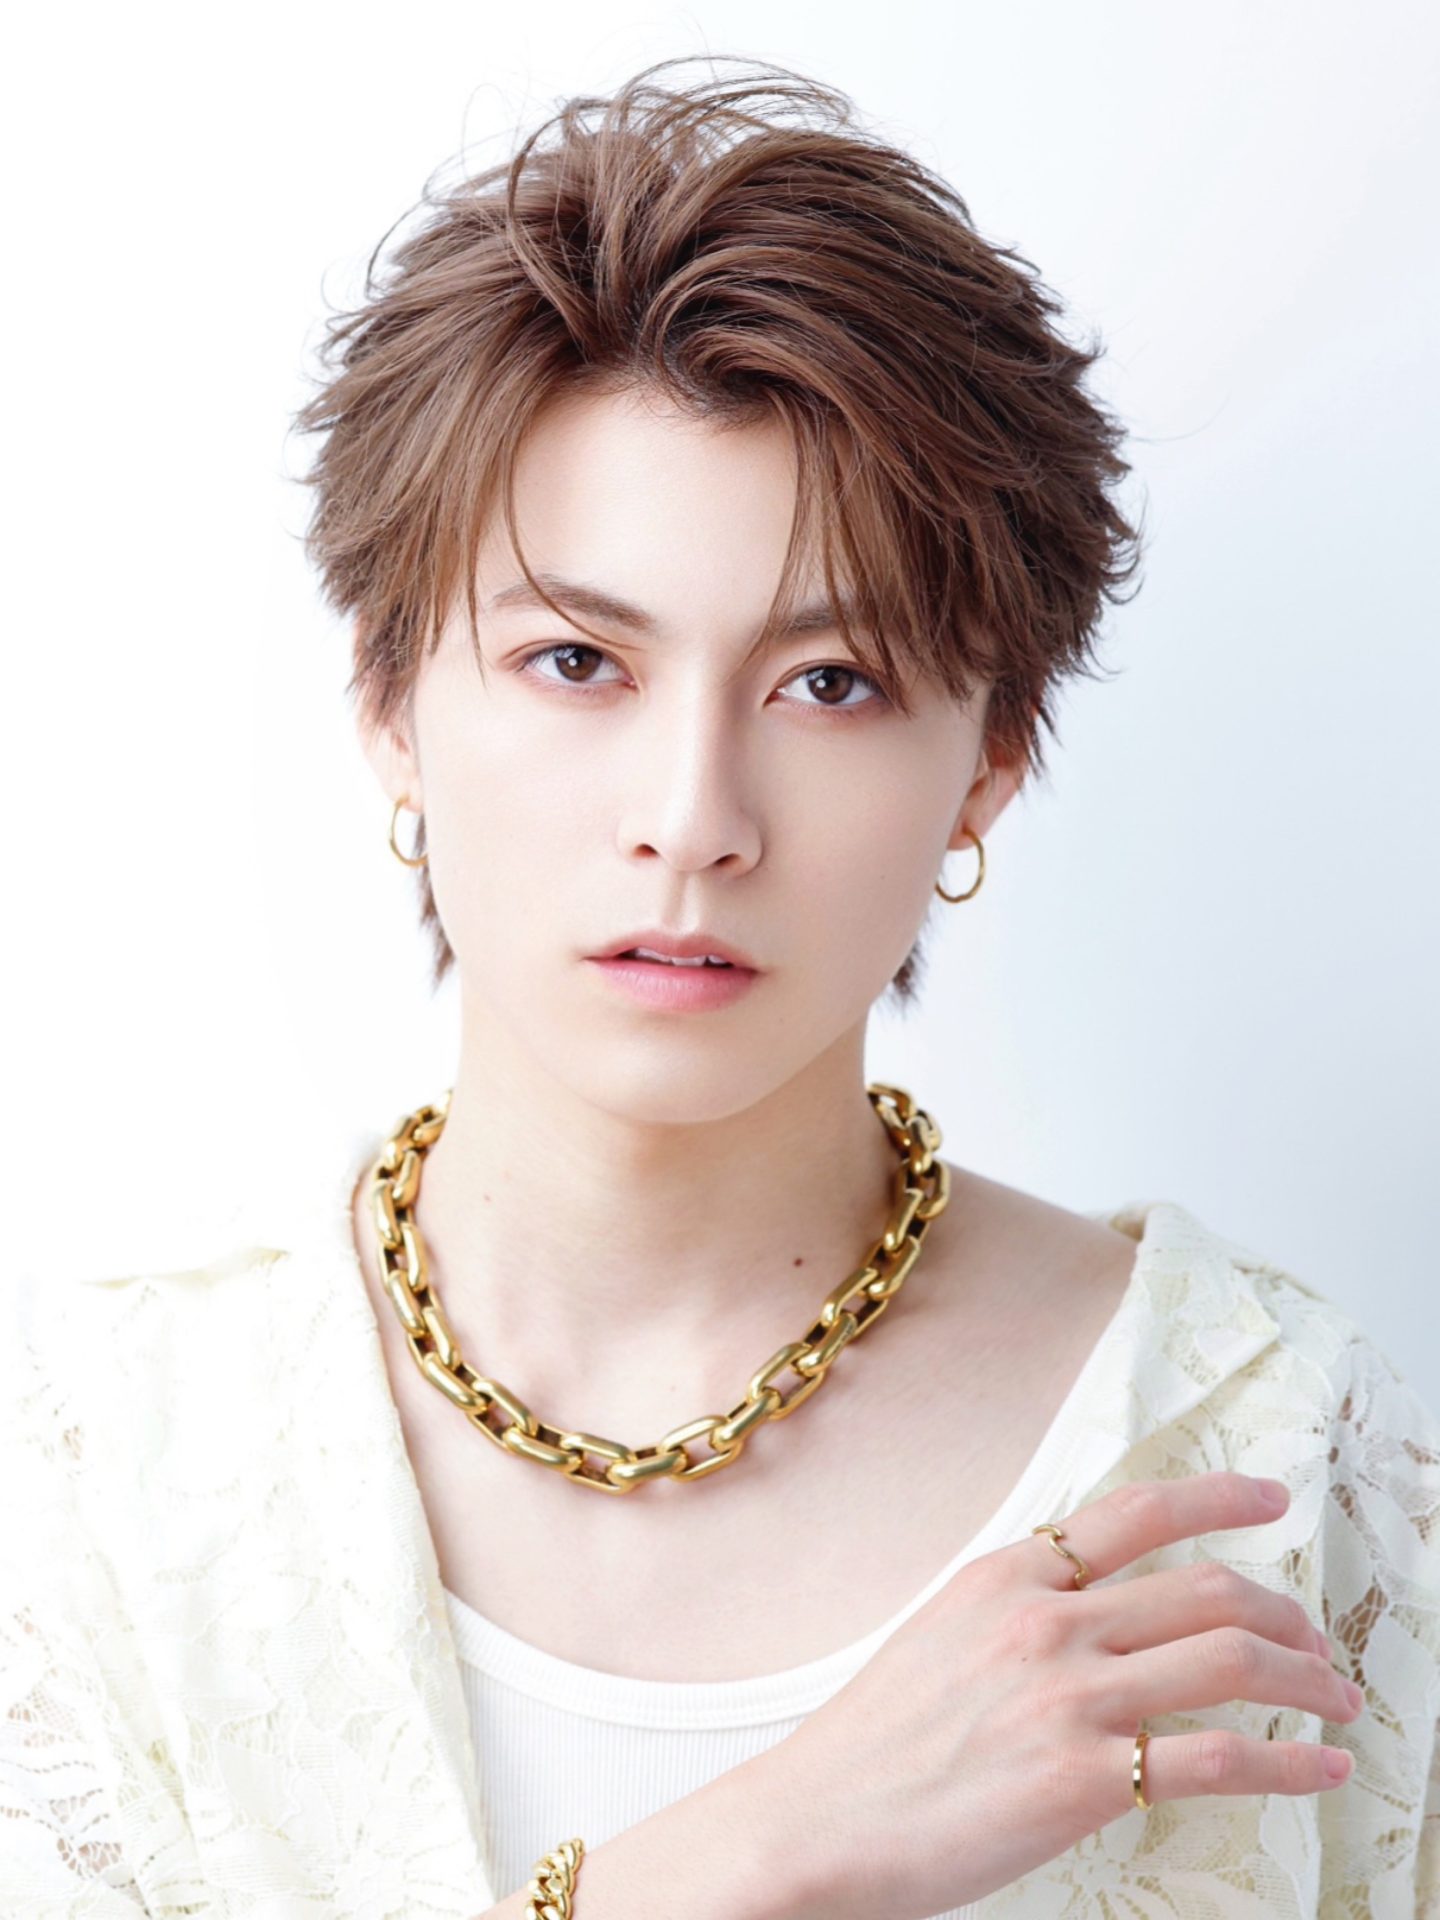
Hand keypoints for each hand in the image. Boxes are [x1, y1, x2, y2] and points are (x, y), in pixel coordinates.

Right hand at [760, 1471, 1359, 1919]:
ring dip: (1307, 1679)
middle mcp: (1049, 1621)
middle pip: (1206, 1588)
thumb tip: (1095, 1608)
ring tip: (1337, 1700)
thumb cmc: (874, 1742)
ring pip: (1231, 1659)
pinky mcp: (1087, 1778)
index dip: (1219, 1497)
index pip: (1137, 1511)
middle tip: (1315, 1640)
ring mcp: (1070, 1696)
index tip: (1269, 1500)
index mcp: (1009, 1576)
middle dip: (1284, 1612)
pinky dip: (1294, 1763)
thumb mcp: (941, 1633)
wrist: (820, 1821)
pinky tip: (1323, 1771)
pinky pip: (1223, 1757)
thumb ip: (1021, 1609)